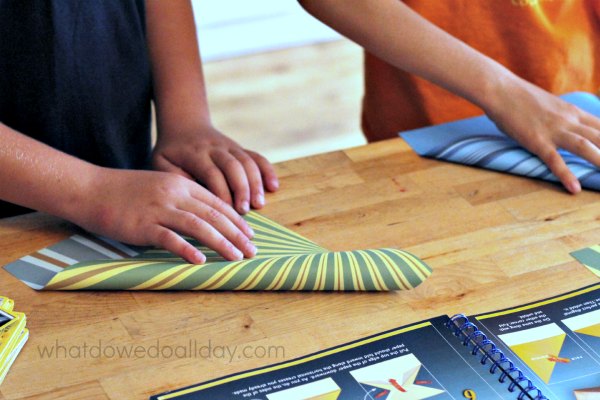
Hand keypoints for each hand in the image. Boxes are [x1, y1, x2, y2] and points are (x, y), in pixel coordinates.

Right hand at [74, 168, 256, 263]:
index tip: (250, 235)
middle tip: (252, 251)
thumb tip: (204, 219)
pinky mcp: (142, 224)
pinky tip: (200, 261)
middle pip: (214, 215)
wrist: (90, 189)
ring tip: (236, 257)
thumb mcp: (159, 187)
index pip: (217, 203)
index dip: (237, 220)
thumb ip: (181, 199)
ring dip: (221, 243)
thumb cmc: (125, 191)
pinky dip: (187, 249)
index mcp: (181, 184)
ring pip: (198, 226)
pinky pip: (169, 238)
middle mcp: (174, 194)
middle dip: (237, 234)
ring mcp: (158, 209)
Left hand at [152, 124, 278, 213]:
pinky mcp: (239, 148)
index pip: (212, 173)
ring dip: (256, 183)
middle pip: (234, 166)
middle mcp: (215, 148)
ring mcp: (230, 146)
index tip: (226, 211)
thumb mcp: (161, 162)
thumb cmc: (170, 151)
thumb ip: (173, 177)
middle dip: (241, 189)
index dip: (221, 192)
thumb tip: (191, 194)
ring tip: (259, 204)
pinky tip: (274, 187)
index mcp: (194, 153)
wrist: (184, 124)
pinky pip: (257, 157)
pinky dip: (267, 171)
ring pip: (247, 162)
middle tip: (245, 210)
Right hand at [485, 80, 599, 193]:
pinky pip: (554, 160)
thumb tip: (569, 126)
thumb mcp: (549, 105)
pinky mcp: (536, 140)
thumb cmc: (520, 97)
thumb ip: (562, 117)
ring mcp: (554, 130)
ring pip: (585, 147)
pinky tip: (574, 189)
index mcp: (574, 112)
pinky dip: (565, 174)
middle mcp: (569, 121)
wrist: (501, 89)